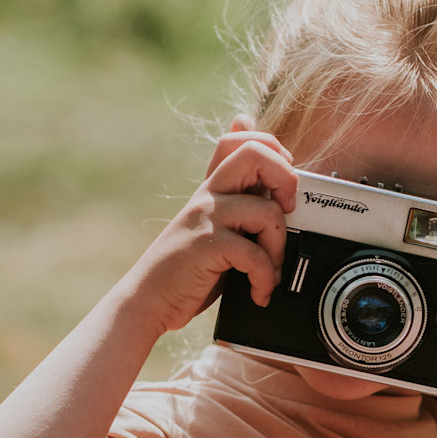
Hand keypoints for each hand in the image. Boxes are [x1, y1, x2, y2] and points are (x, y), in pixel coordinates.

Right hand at [126, 119, 297, 335]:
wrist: (149, 299)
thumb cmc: (188, 267)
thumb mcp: (213, 226)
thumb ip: (238, 199)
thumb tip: (254, 155)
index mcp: (213, 187)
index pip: (241, 138)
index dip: (274, 152)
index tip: (280, 188)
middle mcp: (209, 194)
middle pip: (256, 152)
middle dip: (287, 180)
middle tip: (286, 213)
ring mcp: (206, 217)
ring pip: (268, 211)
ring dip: (279, 249)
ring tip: (268, 272)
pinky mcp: (207, 245)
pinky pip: (255, 254)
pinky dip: (265, 279)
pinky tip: (258, 292)